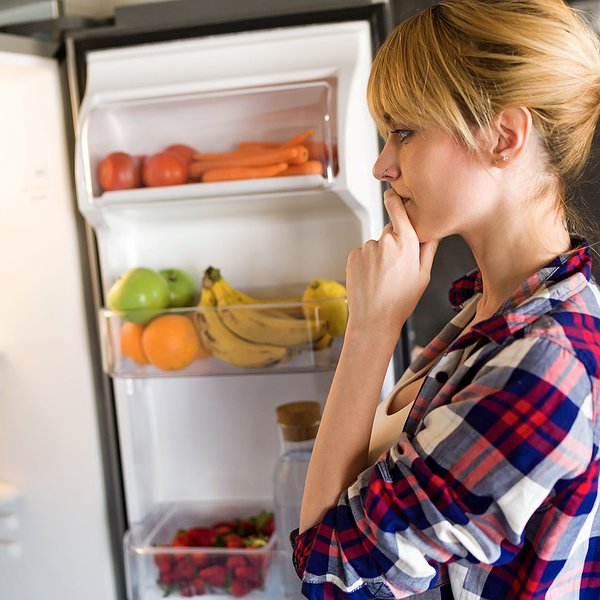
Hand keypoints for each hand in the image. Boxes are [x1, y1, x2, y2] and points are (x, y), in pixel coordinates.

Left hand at [345, 188, 438, 341]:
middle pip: (391, 231)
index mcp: (407, 245)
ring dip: (379, 255)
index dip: (395, 199)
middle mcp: (386, 242)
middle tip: (396, 267)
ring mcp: (367, 248)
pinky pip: (363, 253)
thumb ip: (429, 248)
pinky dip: (366, 262)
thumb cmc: (401, 301)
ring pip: (376, 244)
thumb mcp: (424, 276)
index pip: (399, 210)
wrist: (373, 320)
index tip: (392, 192)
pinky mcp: (353, 256)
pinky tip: (371, 279)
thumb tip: (436, 228)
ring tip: (383, 278)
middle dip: (394, 242)